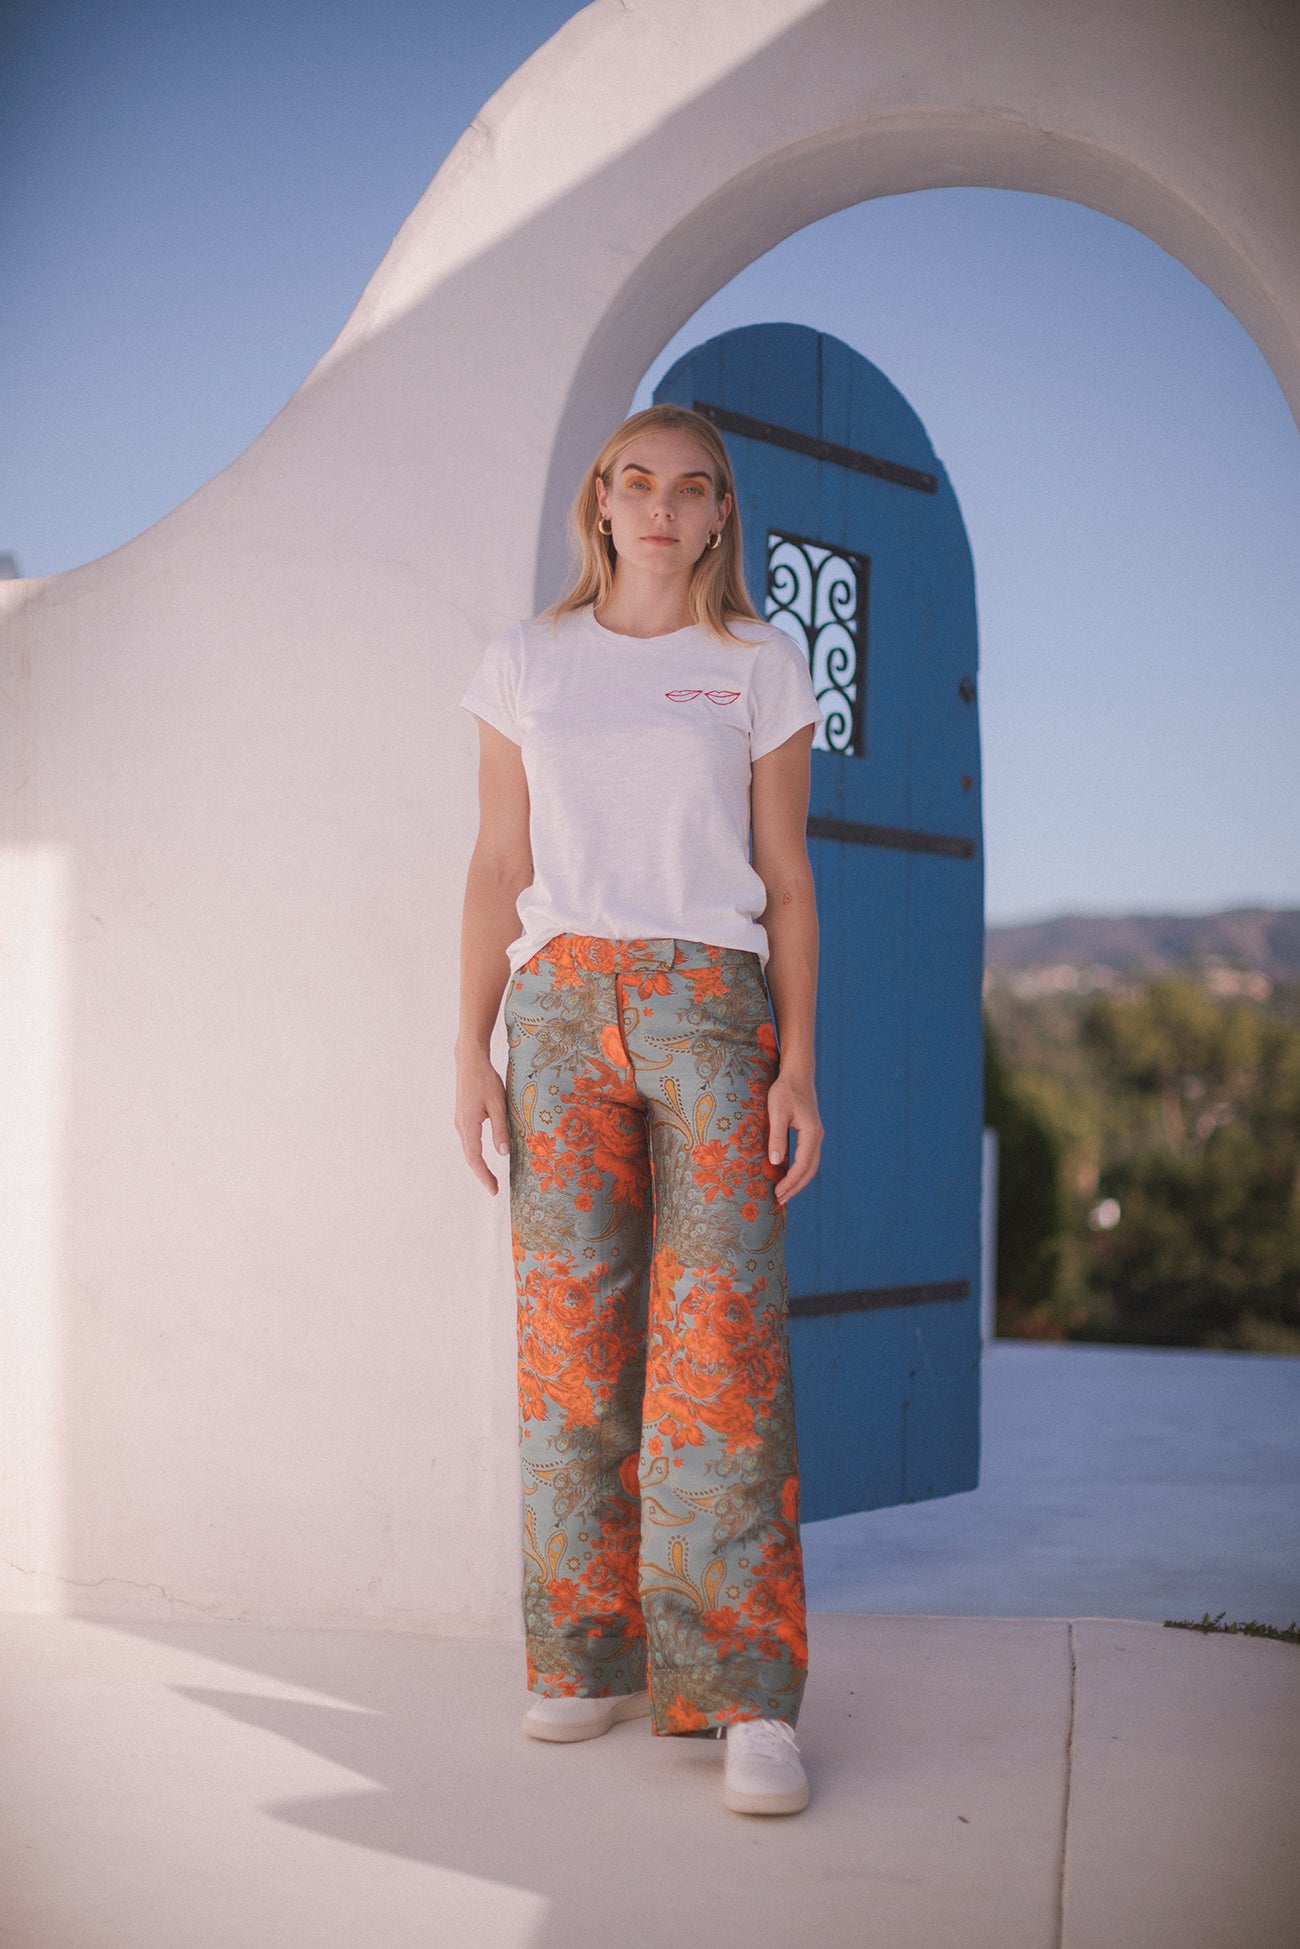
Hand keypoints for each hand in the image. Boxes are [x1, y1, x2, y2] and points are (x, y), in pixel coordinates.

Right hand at [454, 1048, 510, 1193]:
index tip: (494, 1190)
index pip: (475, 1158)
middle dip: (482, 1174)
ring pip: (468, 1149)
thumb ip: (500, 1130)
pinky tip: (483, 1158)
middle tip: (494, 1189)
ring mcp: (460, 1122)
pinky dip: (475, 1153)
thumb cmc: (486, 1080)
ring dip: (478, 1165)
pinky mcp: (463, 1117)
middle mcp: (461, 1126)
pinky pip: (469, 1141)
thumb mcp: (498, 1105)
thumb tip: (503, 1154)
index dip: (484, 1176)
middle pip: (470, 1157)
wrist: (470, 1062)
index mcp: (469, 1125)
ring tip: (490, 1178)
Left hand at [766, 1070, 822, 1203]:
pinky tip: (787, 1174)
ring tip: (784, 1193)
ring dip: (798, 1181)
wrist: (797, 1074)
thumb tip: (777, 1163)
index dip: (790, 1183)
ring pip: (811, 1165)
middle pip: (810, 1170)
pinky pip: (808, 1157)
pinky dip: (799, 1170)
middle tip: (780, 1201)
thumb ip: (777, 1137)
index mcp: (811, 1134)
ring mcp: (815, 1135)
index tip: (777, 1194)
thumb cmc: (785, 1090)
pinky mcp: (811, 1132)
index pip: (802, 1166)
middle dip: (795, 1187)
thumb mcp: (777, 1112)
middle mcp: (817, 1137)